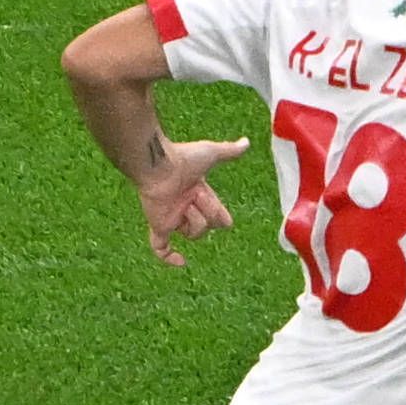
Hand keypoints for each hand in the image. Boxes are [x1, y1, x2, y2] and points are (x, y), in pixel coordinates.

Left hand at [131, 133, 245, 266]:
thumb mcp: (212, 154)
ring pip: (193, 233)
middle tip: (197, 197)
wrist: (159, 166)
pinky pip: (161, 248)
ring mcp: (172, 217)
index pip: (215, 212)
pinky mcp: (159, 226)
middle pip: (208, 224)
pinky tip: (182, 262)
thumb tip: (246, 142)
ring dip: (194, 220)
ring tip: (186, 205)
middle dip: (209, 212)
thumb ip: (229, 151)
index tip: (226, 221)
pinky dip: (170, 258)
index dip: (221, 216)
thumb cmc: (183, 157)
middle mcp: (185, 206)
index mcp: (197, 191)